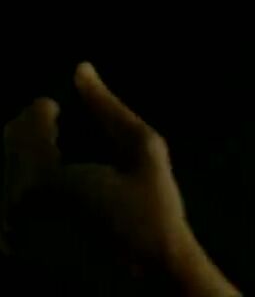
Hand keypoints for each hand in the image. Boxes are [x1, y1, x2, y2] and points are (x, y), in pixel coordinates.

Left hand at [1, 63, 237, 295]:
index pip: (23, 132)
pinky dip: (20, 185)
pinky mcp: (24, 246)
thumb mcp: (144, 147)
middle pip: (6, 153)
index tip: (50, 105)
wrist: (153, 268)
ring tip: (43, 149)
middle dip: (22, 133)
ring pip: (6, 177)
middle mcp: (20, 208)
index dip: (35, 114)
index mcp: (44, 182)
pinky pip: (11, 204)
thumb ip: (108, 107)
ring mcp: (18, 230)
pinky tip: (42, 183)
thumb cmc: (156, 207)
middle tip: (41, 120)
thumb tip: (81, 69)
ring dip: (18, 159)